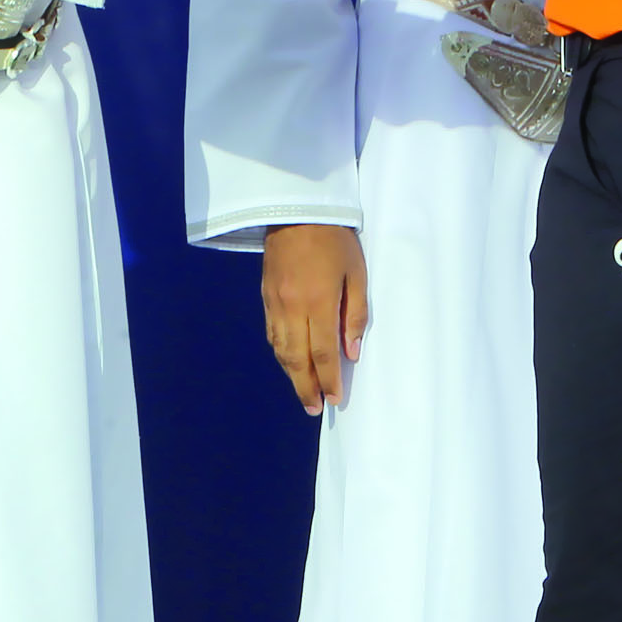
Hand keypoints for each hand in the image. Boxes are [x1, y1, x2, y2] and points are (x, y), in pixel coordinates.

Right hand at [263, 223, 366, 414]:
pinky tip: (289, 362)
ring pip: (281, 350)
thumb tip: (351, 351)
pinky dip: (280, 353)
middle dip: (306, 387)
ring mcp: (275, 304)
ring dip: (291, 375)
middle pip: (297, 359)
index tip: (335, 399)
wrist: (295, 212)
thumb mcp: (356, 273)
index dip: (329, 380)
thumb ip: (355, 314)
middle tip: (315, 410)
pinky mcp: (265, 297)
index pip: (322, 353)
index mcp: (318, 302)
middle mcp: (292, 308)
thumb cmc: (334, 240)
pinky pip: (271, 334)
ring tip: (303, 394)